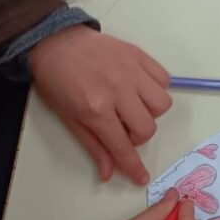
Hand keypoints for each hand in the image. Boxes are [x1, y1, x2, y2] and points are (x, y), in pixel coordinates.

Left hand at [30, 26, 170, 184]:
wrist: (55, 42)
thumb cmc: (57, 81)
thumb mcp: (68, 118)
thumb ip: (93, 145)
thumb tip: (108, 173)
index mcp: (95, 108)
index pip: (122, 145)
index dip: (134, 166)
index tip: (142, 177)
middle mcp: (118, 90)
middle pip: (148, 127)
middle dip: (138, 136)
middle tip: (123, 128)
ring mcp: (131, 70)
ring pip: (162, 103)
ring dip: (150, 112)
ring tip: (133, 106)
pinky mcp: (138, 55)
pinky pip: (164, 78)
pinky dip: (156, 88)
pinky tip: (139, 89)